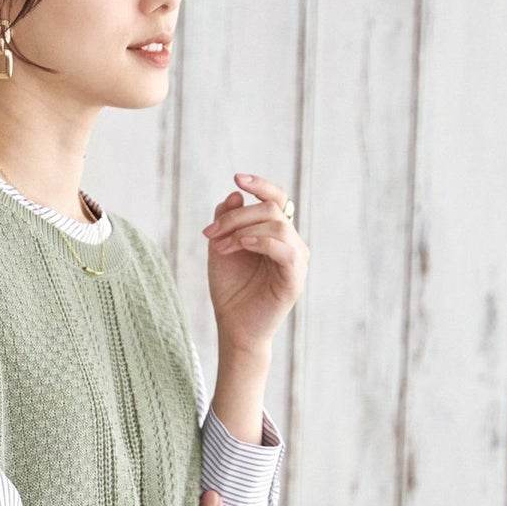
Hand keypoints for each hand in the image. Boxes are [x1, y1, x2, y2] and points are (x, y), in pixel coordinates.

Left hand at [200, 174, 308, 351]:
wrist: (234, 327)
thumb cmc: (230, 289)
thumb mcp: (221, 248)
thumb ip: (226, 220)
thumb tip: (235, 194)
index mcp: (276, 233)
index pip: (277, 198)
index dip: (260, 184)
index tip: (237, 178)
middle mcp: (291, 242)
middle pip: (271, 209)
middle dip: (236, 217)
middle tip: (210, 234)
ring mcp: (296, 260)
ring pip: (277, 225)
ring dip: (242, 230)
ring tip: (221, 247)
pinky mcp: (295, 278)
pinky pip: (285, 249)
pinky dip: (262, 241)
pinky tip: (242, 245)